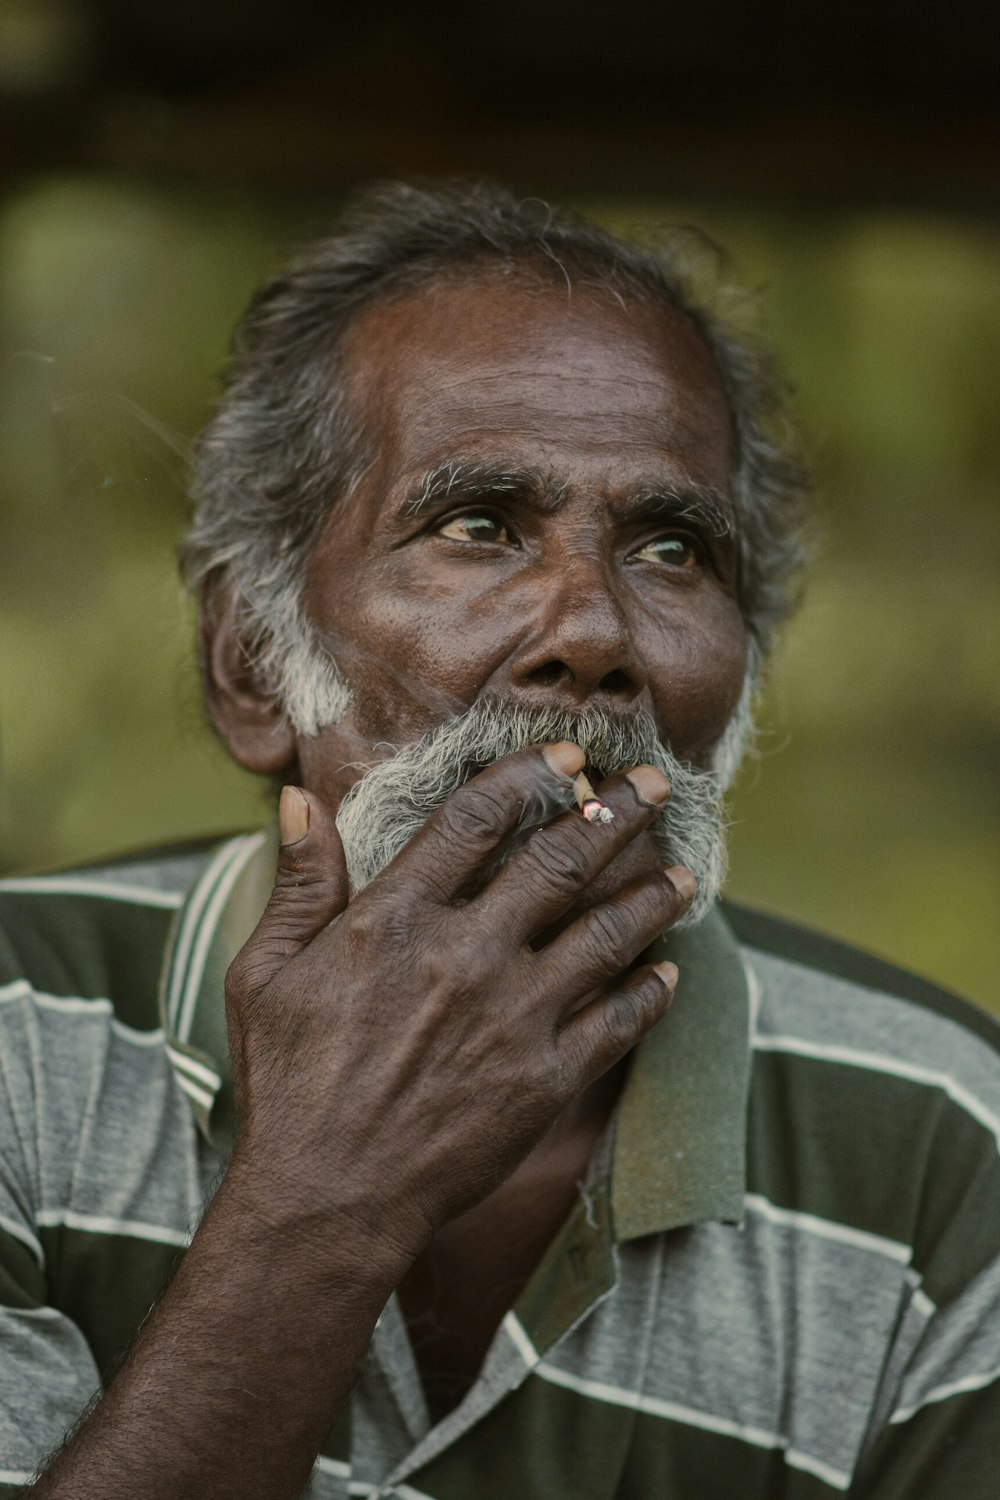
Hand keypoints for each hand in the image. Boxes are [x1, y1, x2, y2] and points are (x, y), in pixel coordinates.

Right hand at [224, 742, 694, 1265]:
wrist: (327, 1200)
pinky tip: (669, 970)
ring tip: (683, 869)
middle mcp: (466, 955)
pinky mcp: (545, 1079)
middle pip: (561, 861)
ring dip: (652, 894)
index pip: (476, 820)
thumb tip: (300, 797)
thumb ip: (299, 883)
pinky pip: (617, 1023)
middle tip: (657, 784)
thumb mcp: (264, 972)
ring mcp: (514, 1017)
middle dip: (617, 813)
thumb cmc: (288, 1085)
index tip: (567, 757)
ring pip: (607, 934)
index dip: (528, 777)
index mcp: (394, 919)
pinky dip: (650, 992)